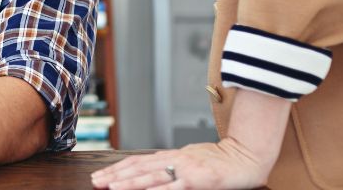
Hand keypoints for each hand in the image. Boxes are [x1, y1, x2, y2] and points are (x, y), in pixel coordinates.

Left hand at [90, 138, 273, 189]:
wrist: (246, 156)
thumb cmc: (220, 160)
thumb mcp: (191, 159)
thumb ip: (173, 166)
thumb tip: (153, 173)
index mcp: (171, 156)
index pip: (137, 162)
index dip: (117, 169)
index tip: (101, 175)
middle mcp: (174, 159)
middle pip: (138, 168)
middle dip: (114, 175)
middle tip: (96, 181)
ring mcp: (185, 169)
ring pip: (150, 177)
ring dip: (128, 183)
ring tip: (110, 187)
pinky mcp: (197, 180)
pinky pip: (172, 188)